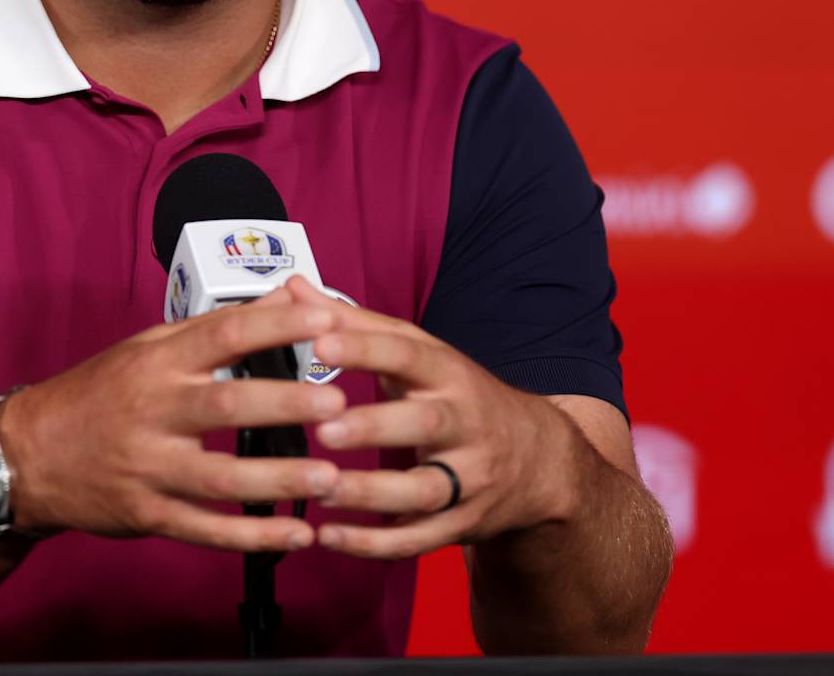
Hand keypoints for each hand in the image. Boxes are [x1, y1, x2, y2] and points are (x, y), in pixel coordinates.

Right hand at [1, 292, 348, 552]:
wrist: (27, 456)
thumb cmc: (97, 395)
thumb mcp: (144, 349)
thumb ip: (211, 329)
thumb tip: (280, 298)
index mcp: (157, 363)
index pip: (224, 334)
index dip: (277, 325)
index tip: (327, 320)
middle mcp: (154, 411)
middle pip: (227, 404)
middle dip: (286, 404)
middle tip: (339, 405)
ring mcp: (150, 467)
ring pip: (222, 477)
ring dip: (279, 479)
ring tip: (331, 478)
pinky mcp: (148, 514)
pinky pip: (207, 529)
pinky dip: (254, 536)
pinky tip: (296, 536)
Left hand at [281, 277, 587, 557]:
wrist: (538, 460)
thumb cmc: (459, 397)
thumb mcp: (419, 354)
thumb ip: (355, 326)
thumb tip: (295, 290)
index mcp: (448, 373)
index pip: (408, 354)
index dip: (365, 348)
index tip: (320, 343)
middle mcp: (464, 423)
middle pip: (424, 424)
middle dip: (375, 426)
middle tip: (324, 427)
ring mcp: (469, 477)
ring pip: (422, 490)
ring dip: (369, 493)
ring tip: (319, 489)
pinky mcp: (463, 522)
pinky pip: (420, 539)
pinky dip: (375, 543)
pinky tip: (331, 537)